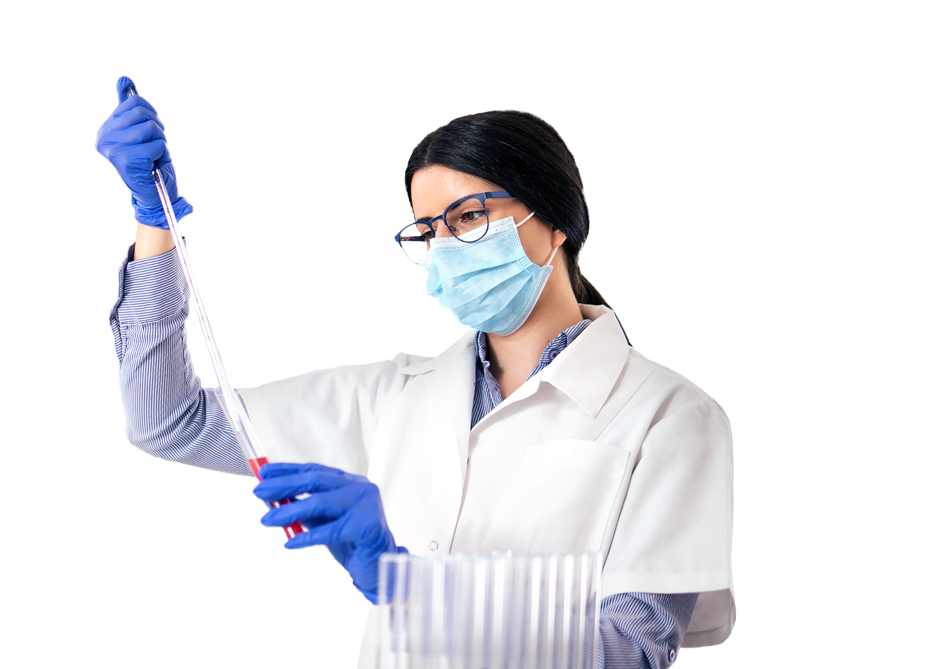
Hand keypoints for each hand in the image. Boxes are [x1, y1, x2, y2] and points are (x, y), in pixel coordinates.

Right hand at [96, 75, 192, 227]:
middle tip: (154, 148)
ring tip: (153, 157)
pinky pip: (158, 145)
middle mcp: (105, 138)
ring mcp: (113, 149)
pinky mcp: (127, 160)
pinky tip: (153, 166)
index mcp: (108, 129)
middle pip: (142, 112)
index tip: (150, 134)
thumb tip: (124, 79)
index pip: (135, 102)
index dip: (151, 116)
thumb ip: (131, 109)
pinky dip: (163, 155)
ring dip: (161, 143)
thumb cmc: (150, 166)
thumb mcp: (141, 134)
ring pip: (151, 128)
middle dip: (157, 129)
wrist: (155, 197)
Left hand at [253, 462, 407, 603]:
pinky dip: (307, 537)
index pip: (314, 470)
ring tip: (267, 520)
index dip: (287, 470)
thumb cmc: (350, 542)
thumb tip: (272, 499)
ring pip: (320, 503)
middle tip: (259, 490)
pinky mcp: (367, 527)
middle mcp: (360, 488)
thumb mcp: (323, 521)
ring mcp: (366, 505)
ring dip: (289, 511)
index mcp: (349, 482)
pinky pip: (331, 531)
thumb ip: (304, 509)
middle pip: (315, 480)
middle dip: (284, 485)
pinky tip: (290, 543)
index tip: (264, 472)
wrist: (377, 567)